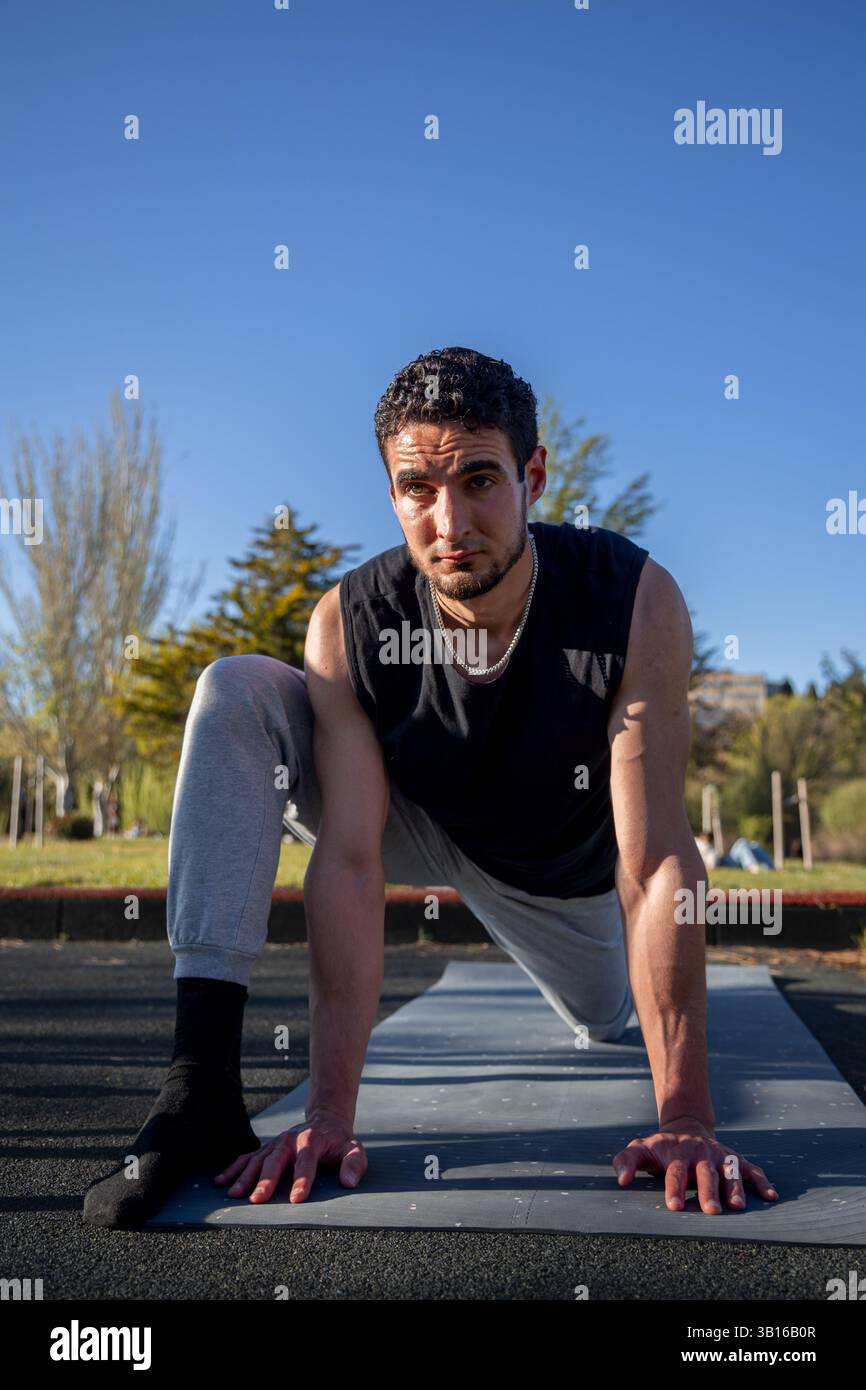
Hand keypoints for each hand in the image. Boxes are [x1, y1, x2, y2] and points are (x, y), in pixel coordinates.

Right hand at [213, 1111, 366, 1203]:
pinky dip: (232, 1168)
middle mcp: (290, 1140)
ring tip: (234, 1195)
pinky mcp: (266, 1148)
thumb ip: (354, 1164)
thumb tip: (349, 1183)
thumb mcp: (353, 1148)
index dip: (302, 1180)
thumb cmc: (339, 1141)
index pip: (306, 1161)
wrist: (324, 1119)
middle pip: (276, 1160)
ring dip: (245, 1177)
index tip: (296, 1199)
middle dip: (266, 1180)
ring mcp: (275, 1143)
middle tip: (257, 1200)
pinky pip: (246, 1157)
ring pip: (257, 1159)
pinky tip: (219, 1182)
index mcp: (312, 1141)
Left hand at [612, 1115, 778, 1214]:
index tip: (674, 1206)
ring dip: (735, 1188)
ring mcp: (720, 1156)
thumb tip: (621, 1180)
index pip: (675, 1172)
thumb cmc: (661, 1147)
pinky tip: (771, 1196)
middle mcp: (701, 1154)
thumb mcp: (641, 1149)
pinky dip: (762, 1181)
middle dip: (708, 1192)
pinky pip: (751, 1169)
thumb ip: (627, 1161)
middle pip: (705, 1174)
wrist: (687, 1126)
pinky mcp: (735, 1159)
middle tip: (712, 1212)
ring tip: (738, 1206)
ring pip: (730, 1172)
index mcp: (677, 1154)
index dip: (674, 1188)